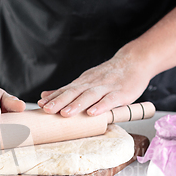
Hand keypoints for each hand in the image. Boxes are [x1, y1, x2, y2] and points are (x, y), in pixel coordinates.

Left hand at [37, 47, 151, 116]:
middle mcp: (92, 84)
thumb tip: (44, 96)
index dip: (53, 98)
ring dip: (77, 104)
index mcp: (83, 82)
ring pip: (90, 96)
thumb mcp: (86, 80)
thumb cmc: (109, 75)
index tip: (40, 105)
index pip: (66, 90)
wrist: (135, 61)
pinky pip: (110, 100)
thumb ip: (67, 90)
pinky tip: (93, 113)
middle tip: (47, 110)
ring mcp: (107, 88)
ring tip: (66, 114)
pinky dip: (101, 106)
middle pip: (74, 92)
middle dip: (60, 101)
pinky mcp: (121, 93)